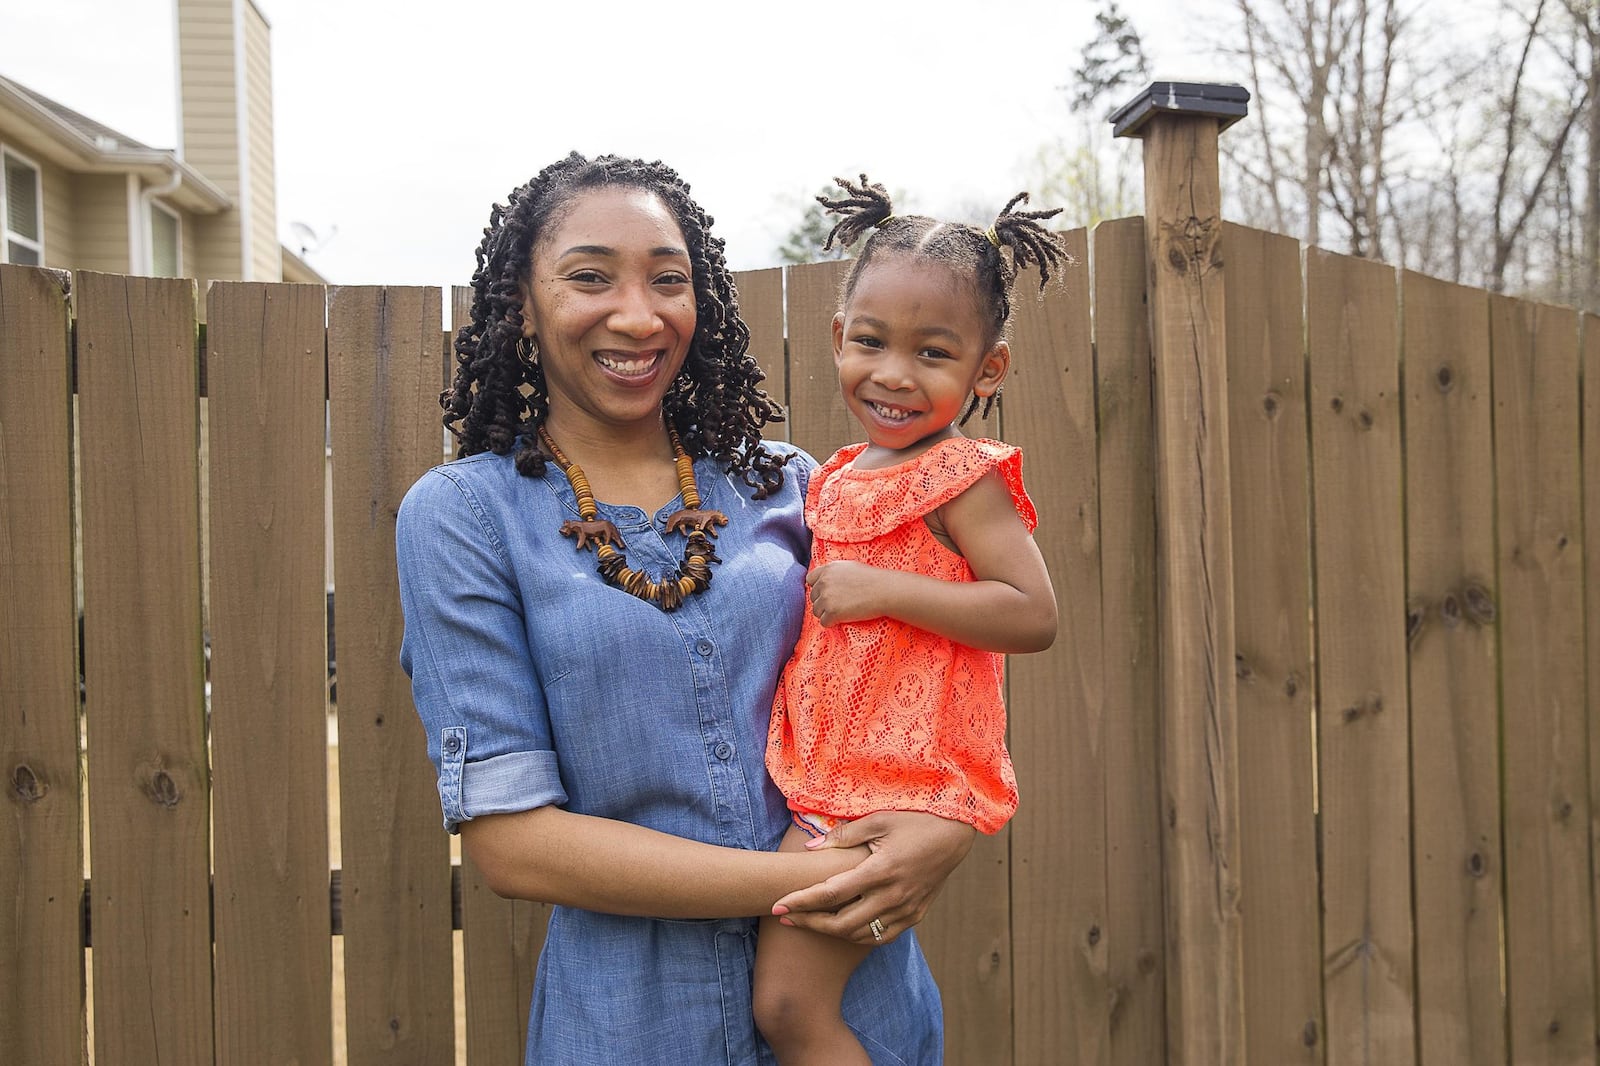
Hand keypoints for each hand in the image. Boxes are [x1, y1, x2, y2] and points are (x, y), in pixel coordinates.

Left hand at [770, 811, 975, 944]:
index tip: (778, 906)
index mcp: (881, 870)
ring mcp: (906, 909)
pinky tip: (844, 925)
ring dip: (832, 932)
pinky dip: (858, 934)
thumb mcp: (878, 820)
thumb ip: (843, 836)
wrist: (955, 834)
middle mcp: (893, 896)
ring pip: (860, 934)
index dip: (801, 902)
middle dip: (809, 923)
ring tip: (810, 921)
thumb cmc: (915, 819)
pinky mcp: (915, 915)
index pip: (830, 894)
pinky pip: (882, 935)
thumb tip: (810, 849)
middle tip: (787, 917)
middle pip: (841, 923)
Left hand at [806, 560, 890, 626]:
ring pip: (816, 611)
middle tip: (840, 604)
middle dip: (824, 602)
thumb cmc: (872, 579)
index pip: (810, 580)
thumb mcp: (849, 567)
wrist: (884, 591)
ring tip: (844, 611)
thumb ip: (833, 573)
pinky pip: (824, 622)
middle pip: (813, 598)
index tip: (828, 593)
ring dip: (827, 614)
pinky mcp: (831, 612)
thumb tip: (823, 581)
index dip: (819, 588)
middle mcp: (824, 582)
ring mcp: (826, 597)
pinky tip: (844, 618)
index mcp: (828, 569)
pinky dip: (832, 623)